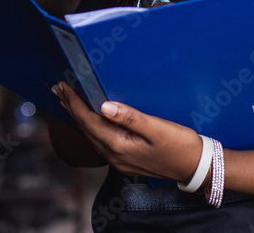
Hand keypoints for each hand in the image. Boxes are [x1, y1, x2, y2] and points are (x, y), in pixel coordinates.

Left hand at [52, 82, 204, 183]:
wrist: (196, 167)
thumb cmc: (181, 145)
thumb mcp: (158, 128)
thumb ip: (131, 117)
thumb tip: (104, 106)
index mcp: (119, 146)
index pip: (88, 121)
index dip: (74, 103)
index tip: (62, 86)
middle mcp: (114, 156)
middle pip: (85, 128)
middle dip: (71, 108)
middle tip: (58, 89)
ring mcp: (119, 160)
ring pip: (91, 136)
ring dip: (79, 117)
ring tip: (69, 101)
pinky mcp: (125, 160)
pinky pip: (100, 141)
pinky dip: (91, 126)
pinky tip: (92, 119)